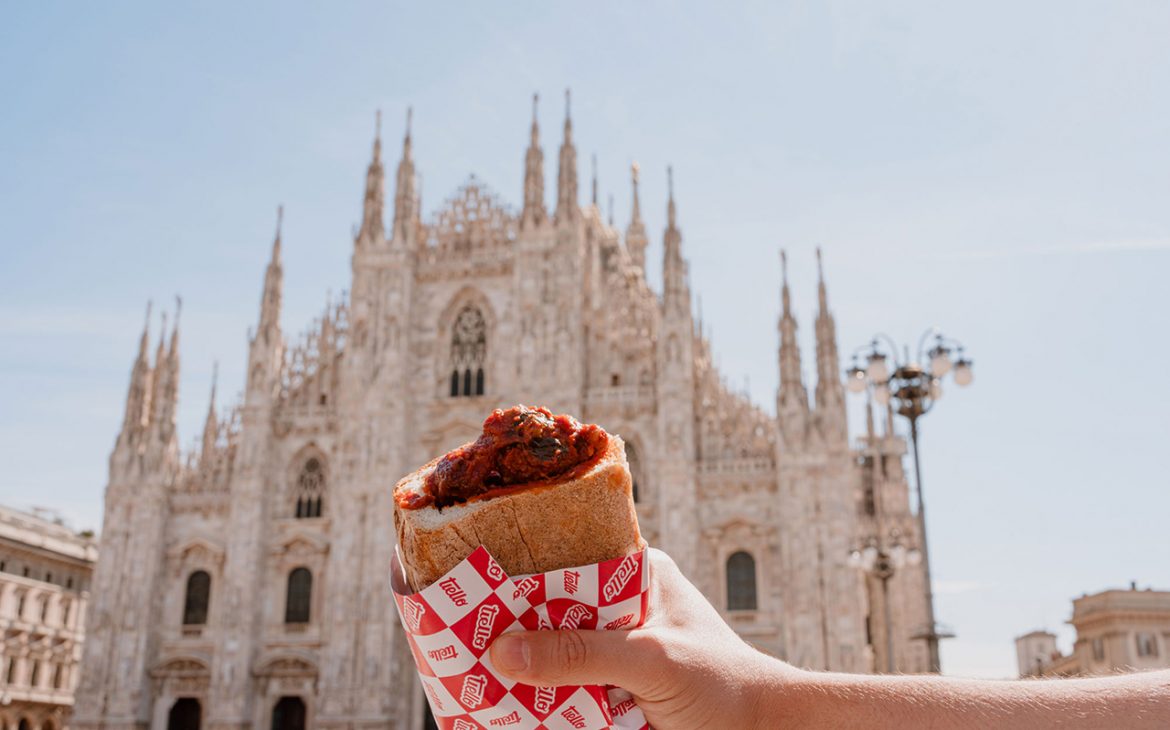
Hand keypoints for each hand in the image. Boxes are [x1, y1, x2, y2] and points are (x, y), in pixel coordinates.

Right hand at [488, 548, 791, 728]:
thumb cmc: (723, 685)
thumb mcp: (650, 661)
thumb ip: (581, 654)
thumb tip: (502, 651)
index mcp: (635, 574)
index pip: (564, 554)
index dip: (518, 564)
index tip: (470, 574)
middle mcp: (619, 607)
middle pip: (547, 608)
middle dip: (506, 623)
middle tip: (454, 631)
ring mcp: (614, 651)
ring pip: (551, 652)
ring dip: (517, 665)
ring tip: (465, 669)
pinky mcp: (610, 693)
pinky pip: (562, 691)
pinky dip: (536, 699)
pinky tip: (502, 704)